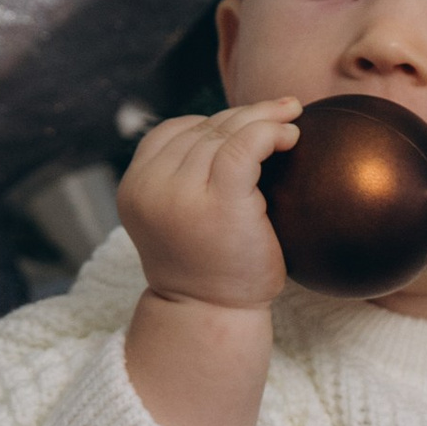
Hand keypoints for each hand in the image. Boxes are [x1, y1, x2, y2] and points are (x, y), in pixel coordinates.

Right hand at [119, 101, 302, 425]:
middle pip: (202, 129)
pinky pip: (245, 146)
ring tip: (291, 120)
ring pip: (225, 132)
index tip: (247, 124)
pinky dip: (270, 132)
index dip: (212, 121)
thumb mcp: (179, 216)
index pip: (172, 132)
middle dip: (245, 114)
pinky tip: (291, 136)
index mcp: (134, 187)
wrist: (211, 316)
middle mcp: (150, 187)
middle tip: (282, 109)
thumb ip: (184, 178)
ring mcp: (181, 194)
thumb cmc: (209, 269)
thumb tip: (231, 128)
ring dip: (263, 118)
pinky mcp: (220, 202)